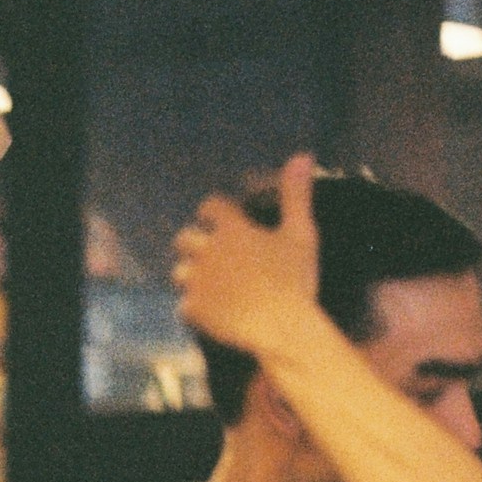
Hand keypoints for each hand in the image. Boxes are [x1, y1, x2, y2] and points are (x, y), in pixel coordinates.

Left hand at [173, 153, 329, 363]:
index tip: (224, 221)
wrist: (281, 326)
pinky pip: (183, 305)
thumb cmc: (294, 278)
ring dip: (192, 275)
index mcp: (231, 229)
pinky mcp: (193, 310)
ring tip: (212, 284)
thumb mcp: (301, 233)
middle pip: (184, 238)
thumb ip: (296, 195)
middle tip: (213, 256)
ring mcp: (196, 281)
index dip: (214, 212)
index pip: (209, 207)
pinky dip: (195, 307)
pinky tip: (212, 310)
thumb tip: (302, 155)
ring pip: (179, 272)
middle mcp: (207, 251)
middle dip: (195, 243)